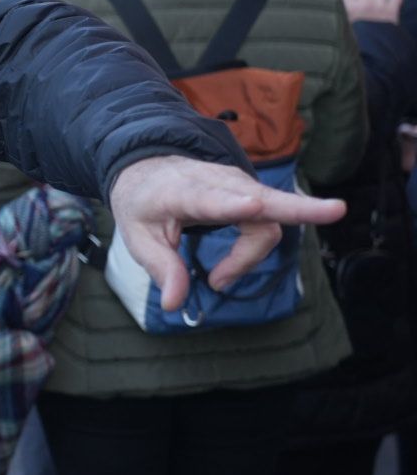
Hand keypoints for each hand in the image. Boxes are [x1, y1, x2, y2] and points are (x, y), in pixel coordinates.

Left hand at [108, 154, 345, 311]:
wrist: (146, 170)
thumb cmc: (143, 203)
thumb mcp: (137, 235)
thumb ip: (160, 267)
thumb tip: (176, 304)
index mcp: (183, 191)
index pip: (212, 197)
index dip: (234, 203)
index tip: (254, 205)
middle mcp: (218, 183)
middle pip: (264, 200)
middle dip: (300, 207)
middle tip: (336, 210)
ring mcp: (239, 186)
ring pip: (267, 223)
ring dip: (247, 258)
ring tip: (217, 279)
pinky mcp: (251, 193)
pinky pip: (266, 224)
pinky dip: (252, 251)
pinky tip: (229, 268)